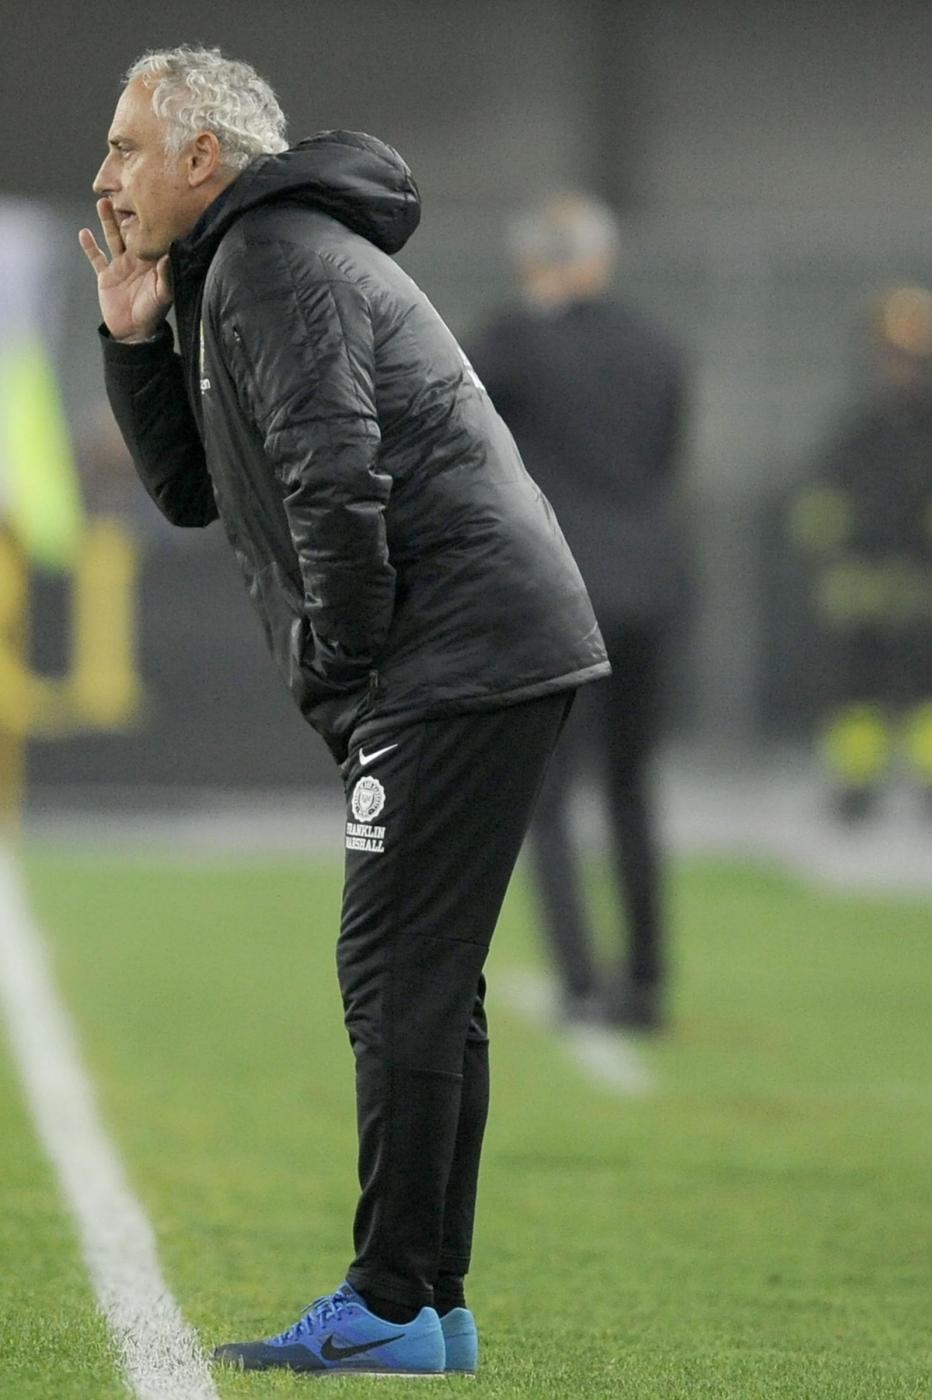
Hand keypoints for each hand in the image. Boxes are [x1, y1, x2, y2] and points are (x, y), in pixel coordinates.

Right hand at [78, 198, 172, 341]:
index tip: (149, 199)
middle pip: (130, 230)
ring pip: (112, 237)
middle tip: (124, 191)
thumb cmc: (153, 313)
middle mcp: (136, 259)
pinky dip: (89, 247)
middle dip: (126, 212)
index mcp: (151, 261)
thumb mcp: (164, 294)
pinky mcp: (106, 275)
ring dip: (107, 221)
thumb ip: (166, 274)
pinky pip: (96, 258)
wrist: (134, 332)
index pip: (150, 235)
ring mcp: (120, 265)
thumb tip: (170, 252)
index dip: (149, 219)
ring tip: (103, 202)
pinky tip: (84, 233)